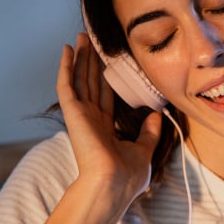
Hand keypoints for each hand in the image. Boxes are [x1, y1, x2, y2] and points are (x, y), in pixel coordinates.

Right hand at [56, 33, 161, 207]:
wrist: (113, 185)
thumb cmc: (127, 176)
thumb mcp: (144, 150)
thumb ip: (149, 131)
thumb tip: (157, 114)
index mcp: (104, 129)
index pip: (104, 96)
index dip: (105, 77)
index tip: (109, 61)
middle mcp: (90, 119)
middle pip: (90, 82)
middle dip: (91, 61)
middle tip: (91, 40)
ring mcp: (80, 115)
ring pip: (79, 78)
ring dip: (79, 57)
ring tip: (81, 37)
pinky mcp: (73, 113)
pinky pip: (67, 84)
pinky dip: (65, 66)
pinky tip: (67, 49)